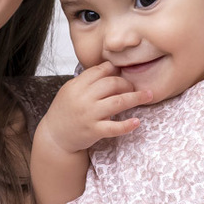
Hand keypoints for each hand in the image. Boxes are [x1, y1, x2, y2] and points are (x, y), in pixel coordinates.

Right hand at [38, 62, 154, 157]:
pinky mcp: (94, 131)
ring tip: (148, 95)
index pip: (100, 71)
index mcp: (76, 85)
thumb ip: (88, 80)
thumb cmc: (65, 112)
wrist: (54, 137)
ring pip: (117, 102)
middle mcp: (83, 98)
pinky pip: (114, 127)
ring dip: (136, 98)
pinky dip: (126, 125)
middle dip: (127, 84)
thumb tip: (111, 67)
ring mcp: (89, 115)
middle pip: (112, 84)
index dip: (114, 70)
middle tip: (134, 88)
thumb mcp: (70, 90)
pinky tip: (137, 122)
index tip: (122, 73)